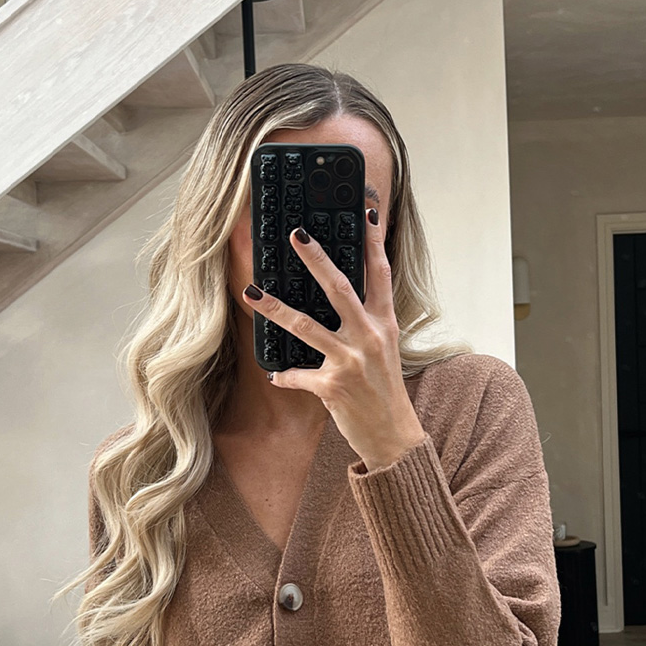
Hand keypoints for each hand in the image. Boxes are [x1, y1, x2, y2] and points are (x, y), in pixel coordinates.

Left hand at [243, 209, 426, 470]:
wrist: (393, 435)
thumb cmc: (384, 390)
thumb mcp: (384, 349)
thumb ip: (367, 321)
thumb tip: (342, 297)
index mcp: (384, 323)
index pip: (380, 273)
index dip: (373, 240)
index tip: (367, 210)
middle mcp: (370, 337)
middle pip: (340, 288)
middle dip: (316, 259)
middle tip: (297, 234)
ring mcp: (351, 361)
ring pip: (307, 326)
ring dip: (276, 308)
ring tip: (252, 292)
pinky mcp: (333, 386)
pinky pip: (299, 376)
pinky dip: (286, 375)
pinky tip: (276, 375)